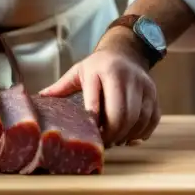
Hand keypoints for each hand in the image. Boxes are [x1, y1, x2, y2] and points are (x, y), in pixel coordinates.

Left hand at [39, 36, 159, 146]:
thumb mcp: (78, 71)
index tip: (90, 137)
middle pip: (121, 116)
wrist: (126, 51)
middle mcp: (124, 77)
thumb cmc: (98, 66)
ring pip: (137, 121)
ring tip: (115, 140)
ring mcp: (142, 85)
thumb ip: (61, 86)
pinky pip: (151, 120)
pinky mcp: (154, 94)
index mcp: (102, 71)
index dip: (94, 125)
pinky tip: (129, 137)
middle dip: (112, 135)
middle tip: (104, 143)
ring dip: (126, 136)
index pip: (97, 104)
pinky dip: (141, 133)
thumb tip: (40, 97)